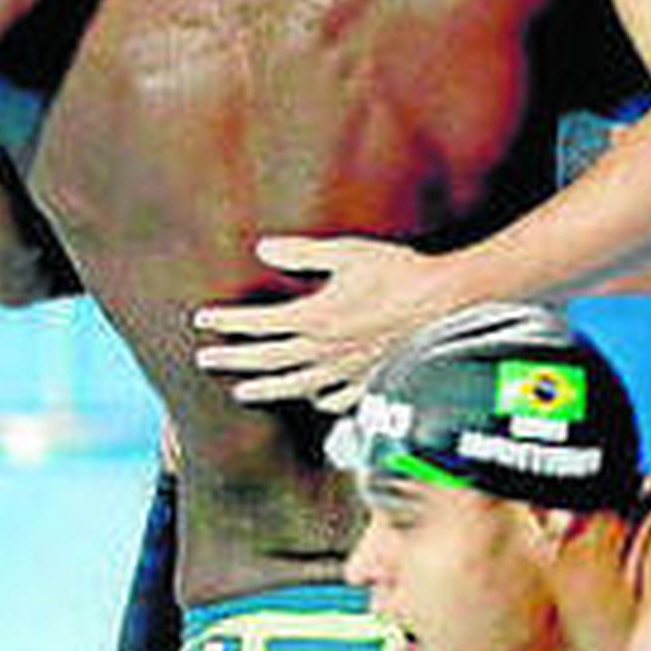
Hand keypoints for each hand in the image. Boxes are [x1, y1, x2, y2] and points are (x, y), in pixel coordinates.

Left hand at [192, 235, 454, 411]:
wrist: (448, 303)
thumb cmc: (399, 272)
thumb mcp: (347, 252)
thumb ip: (301, 252)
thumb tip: (262, 248)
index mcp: (313, 318)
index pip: (256, 324)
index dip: (226, 322)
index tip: (202, 320)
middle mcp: (324, 350)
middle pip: (265, 360)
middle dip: (231, 359)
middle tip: (204, 359)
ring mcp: (346, 371)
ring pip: (294, 387)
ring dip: (263, 389)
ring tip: (240, 391)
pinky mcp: (370, 382)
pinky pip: (336, 400)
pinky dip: (316, 402)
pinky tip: (309, 399)